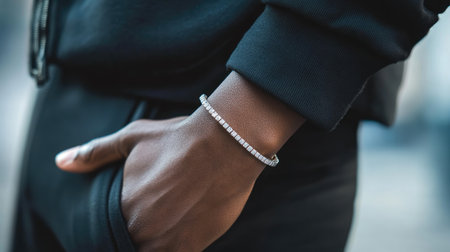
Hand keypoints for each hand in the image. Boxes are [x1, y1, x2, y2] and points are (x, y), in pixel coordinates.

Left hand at [56, 109, 265, 250]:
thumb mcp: (131, 138)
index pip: (106, 234)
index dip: (117, 228)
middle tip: (157, 216)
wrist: (224, 144)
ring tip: (169, 221)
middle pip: (130, 244)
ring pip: (150, 251)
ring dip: (155, 242)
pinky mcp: (192, 247)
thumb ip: (95, 153)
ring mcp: (166, 242)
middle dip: (139, 233)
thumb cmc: (178, 139)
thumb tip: (61, 162)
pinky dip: (175, 248)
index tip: (133, 217)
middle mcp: (140, 230)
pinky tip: (182, 230)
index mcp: (121, 207)